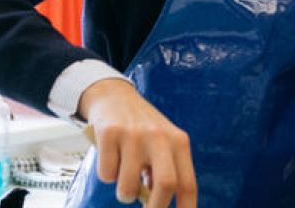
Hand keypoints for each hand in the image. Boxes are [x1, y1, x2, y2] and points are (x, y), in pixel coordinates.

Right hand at [78, 79, 196, 207]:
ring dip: (124, 193)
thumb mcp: (162, 145)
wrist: (114, 96)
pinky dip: (106, 175)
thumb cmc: (141, 130)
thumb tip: (156, 204)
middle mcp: (160, 137)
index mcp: (179, 142)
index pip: (187, 183)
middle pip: (165, 185)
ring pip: (128, 186)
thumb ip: (163, 171)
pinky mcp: (110, 133)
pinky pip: (106, 174)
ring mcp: (135, 135)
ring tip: (123, 177)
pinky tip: (110, 156)